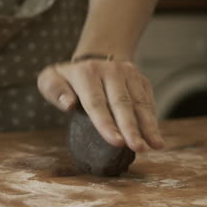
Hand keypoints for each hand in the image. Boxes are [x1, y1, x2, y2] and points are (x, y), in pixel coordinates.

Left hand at [37, 59, 163, 152]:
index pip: (96, 102)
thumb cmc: (69, 79)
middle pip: (122, 103)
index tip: (117, 142)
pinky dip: (153, 120)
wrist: (93, 59)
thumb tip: (68, 104)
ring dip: (149, 126)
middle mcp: (111, 70)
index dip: (107, 124)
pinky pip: (148, 102)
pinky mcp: (141, 80)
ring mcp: (129, 74)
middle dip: (131, 128)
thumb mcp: (50, 80)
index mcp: (86, 73)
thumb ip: (54, 90)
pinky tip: (156, 137)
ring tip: (156, 146)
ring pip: (140, 103)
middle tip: (138, 148)